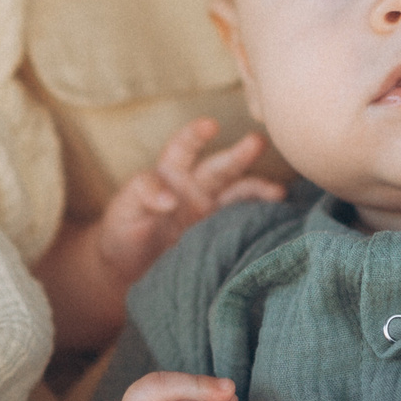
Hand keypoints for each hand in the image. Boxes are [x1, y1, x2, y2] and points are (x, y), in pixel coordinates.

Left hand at [90, 119, 283, 290]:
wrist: (127, 274)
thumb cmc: (121, 234)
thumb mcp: (123, 210)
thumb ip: (143, 194)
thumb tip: (171, 200)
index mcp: (170, 176)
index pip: (183, 148)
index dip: (195, 135)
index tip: (209, 126)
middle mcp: (196, 189)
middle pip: (220, 168)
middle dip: (239, 155)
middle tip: (257, 142)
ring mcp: (211, 213)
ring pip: (239, 194)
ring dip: (258, 189)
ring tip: (279, 192)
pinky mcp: (221, 237)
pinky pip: (244, 223)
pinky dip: (261, 219)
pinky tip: (278, 219)